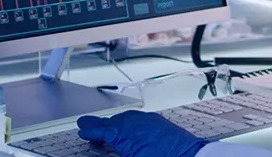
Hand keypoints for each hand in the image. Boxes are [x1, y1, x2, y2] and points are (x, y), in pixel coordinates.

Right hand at [77, 110, 208, 156]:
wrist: (189, 156)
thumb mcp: (131, 155)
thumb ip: (115, 146)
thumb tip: (102, 140)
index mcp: (123, 133)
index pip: (102, 130)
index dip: (90, 131)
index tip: (82, 130)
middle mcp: (134, 123)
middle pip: (112, 122)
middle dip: (100, 126)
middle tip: (88, 128)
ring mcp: (147, 120)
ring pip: (125, 119)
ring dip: (115, 124)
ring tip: (107, 131)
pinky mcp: (158, 121)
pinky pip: (139, 119)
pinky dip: (130, 123)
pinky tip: (129, 130)